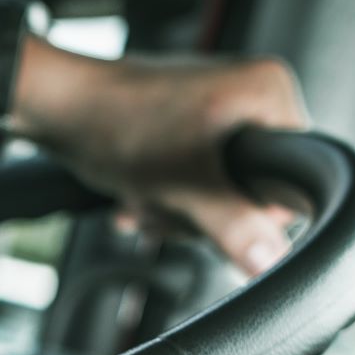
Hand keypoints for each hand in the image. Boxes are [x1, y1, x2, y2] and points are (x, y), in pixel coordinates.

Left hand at [16, 48, 309, 273]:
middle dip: (202, 211)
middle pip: (253, 192)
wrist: (61, 108)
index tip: (211, 211)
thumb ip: (235, 226)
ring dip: (175, 208)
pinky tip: (137, 190)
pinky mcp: (191, 124)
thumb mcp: (185, 187)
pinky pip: (194, 179)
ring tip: (146, 193)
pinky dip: (164, 194)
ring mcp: (221, 107)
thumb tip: (274, 261)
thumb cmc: (117, 125)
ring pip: (218, 192)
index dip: (252, 210)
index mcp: (270, 93)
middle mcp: (253, 93)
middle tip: (168, 202)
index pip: (294, 179)